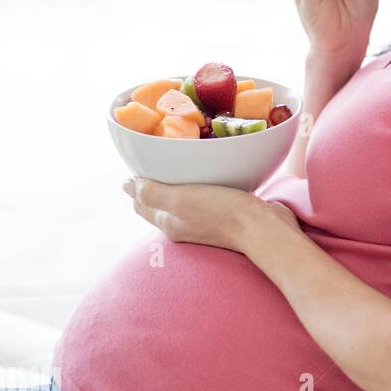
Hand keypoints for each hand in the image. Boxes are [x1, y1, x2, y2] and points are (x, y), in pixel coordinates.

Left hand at [123, 176, 300, 253]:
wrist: (264, 229)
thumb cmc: (222, 213)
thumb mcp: (180, 199)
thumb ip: (151, 193)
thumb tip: (127, 186)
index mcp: (168, 223)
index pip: (141, 204)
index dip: (136, 185)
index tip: (140, 163)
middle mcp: (184, 227)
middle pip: (160, 205)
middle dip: (154, 186)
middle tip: (158, 161)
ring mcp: (205, 225)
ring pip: (183, 204)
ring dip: (179, 188)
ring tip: (181, 167)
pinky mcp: (225, 219)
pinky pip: (205, 202)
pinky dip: (201, 190)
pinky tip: (210, 179)